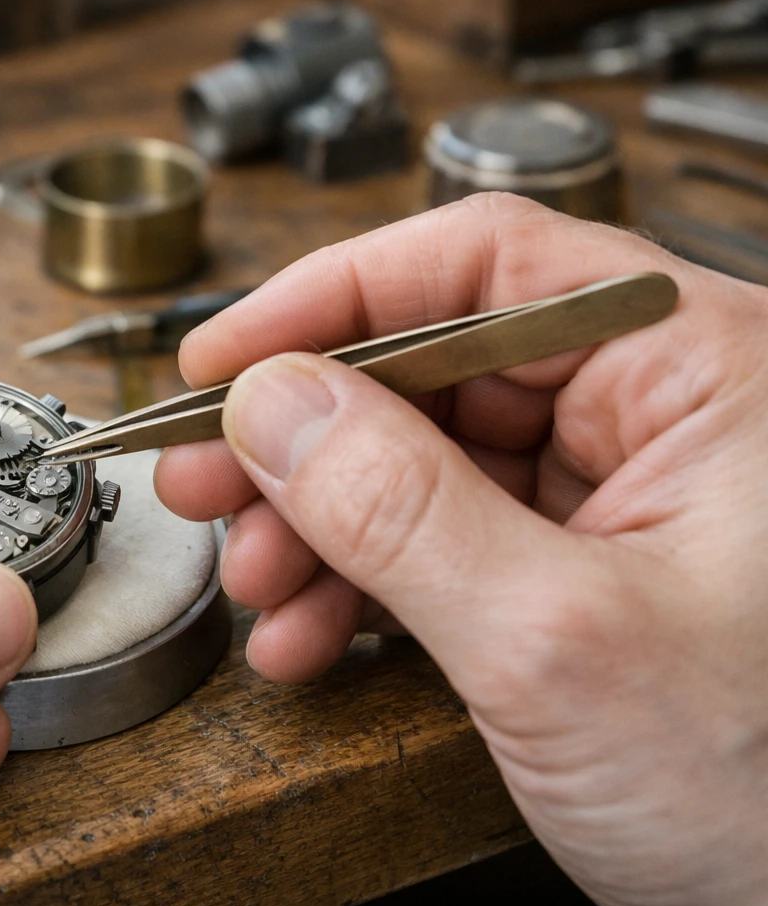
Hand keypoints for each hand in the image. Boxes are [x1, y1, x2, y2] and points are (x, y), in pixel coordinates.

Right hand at [155, 194, 767, 905]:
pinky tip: (308, 631)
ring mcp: (618, 495)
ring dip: (315, 523)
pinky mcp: (581, 570)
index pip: (486, 262)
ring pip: (419, 459)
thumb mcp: (557, 642)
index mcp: (701, 370)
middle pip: (433, 365)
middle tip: (203, 477)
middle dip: (303, 437)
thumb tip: (273, 404)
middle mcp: (660, 412)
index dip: (333, 298)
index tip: (224, 361)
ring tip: (255, 583)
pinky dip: (359, 583)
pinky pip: (440, 540)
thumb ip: (400, 510)